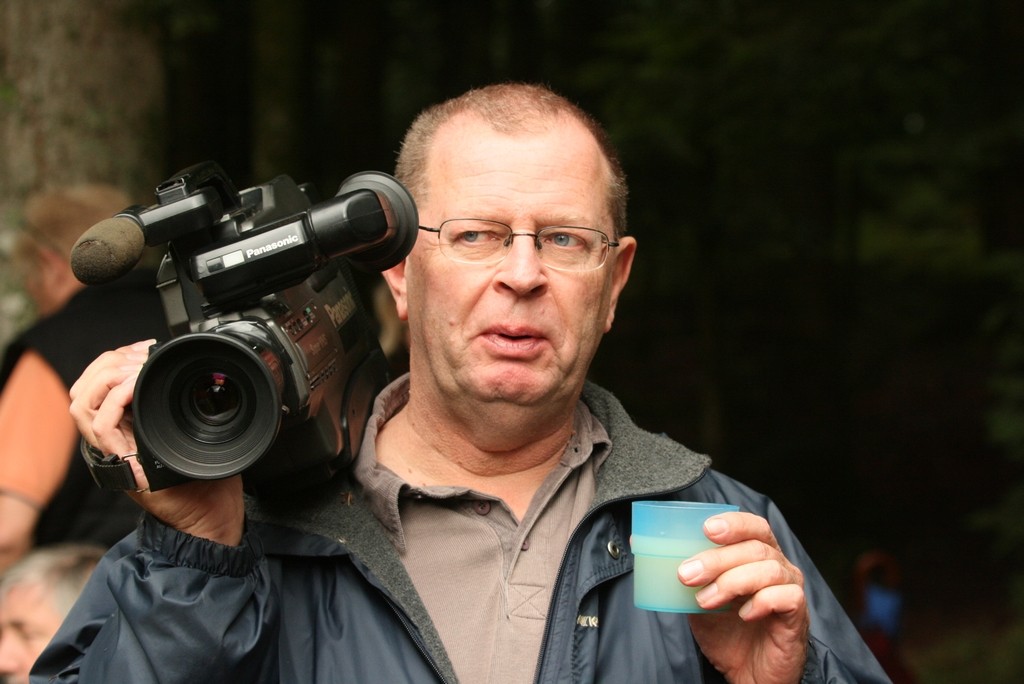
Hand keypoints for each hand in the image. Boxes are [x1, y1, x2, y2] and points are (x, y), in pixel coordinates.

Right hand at [69, 340, 244, 545]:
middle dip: (109, 362)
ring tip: (135, 370)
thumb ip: (184, 409)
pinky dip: (114, 401)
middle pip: (84, 389)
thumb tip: (194, 379)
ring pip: (81, 404)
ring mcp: (114, 453)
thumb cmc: (209, 481)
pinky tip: (133, 388)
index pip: (100, 384)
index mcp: (129, 428)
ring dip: (107, 378)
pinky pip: (100, 426)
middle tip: (140, 356)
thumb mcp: (196, 433)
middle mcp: (115, 440)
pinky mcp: (121, 465)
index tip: (145, 348)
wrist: (212, 519)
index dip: (116, 359)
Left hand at [679, 512, 808, 683]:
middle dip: (717, 558)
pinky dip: (761, 601)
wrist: (747, 675)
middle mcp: (778, 566)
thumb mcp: (697, 599)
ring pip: (767, 569)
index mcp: (756, 555)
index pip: (753, 526)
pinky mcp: (797, 615)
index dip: (733, 523)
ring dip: (731, 581)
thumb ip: (682, 574)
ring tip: (705, 600)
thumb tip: (639, 545)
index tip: (706, 528)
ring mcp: (790, 589)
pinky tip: (743, 614)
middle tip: (687, 575)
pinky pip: (786, 596)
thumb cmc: (727, 632)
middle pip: (754, 547)